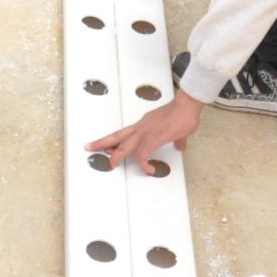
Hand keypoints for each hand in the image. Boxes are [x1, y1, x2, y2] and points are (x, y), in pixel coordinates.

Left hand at [86, 92, 202, 173]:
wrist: (186, 106)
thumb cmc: (182, 114)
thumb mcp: (177, 130)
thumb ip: (176, 138)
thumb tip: (180, 145)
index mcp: (144, 124)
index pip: (125, 133)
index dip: (115, 141)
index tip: (108, 147)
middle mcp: (141, 127)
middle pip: (117, 136)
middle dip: (102, 142)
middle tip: (90, 147)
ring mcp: (145, 133)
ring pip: (124, 145)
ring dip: (115, 156)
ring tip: (110, 165)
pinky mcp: (152, 139)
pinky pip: (142, 155)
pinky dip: (144, 164)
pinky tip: (149, 170)